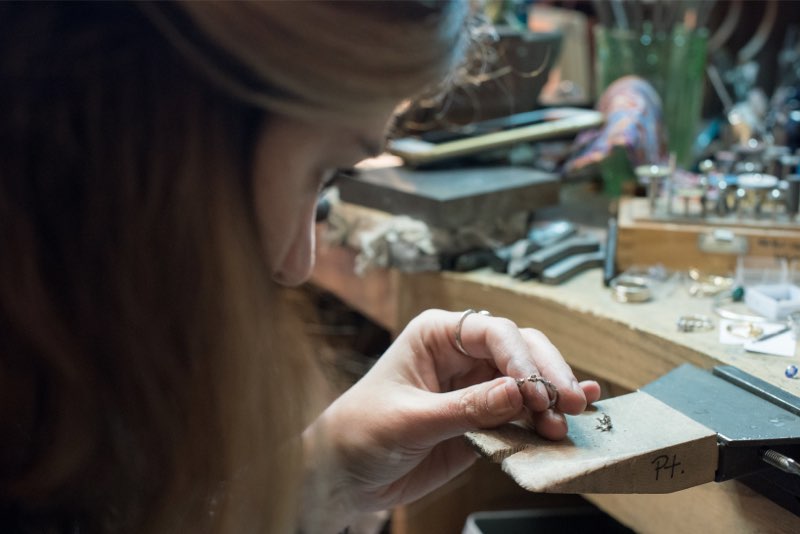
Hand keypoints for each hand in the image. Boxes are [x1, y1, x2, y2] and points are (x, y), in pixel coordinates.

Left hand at [301, 309, 600, 531]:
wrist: (344, 475)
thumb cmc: (360, 432)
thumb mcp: (411, 419)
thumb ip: (466, 407)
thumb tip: (518, 392)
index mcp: (437, 335)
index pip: (492, 332)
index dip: (520, 357)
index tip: (535, 389)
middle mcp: (461, 355)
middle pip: (520, 351)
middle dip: (546, 374)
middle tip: (567, 402)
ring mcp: (475, 389)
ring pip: (527, 384)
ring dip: (549, 401)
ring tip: (563, 424)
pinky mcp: (483, 421)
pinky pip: (520, 417)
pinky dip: (543, 420)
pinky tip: (569, 420)